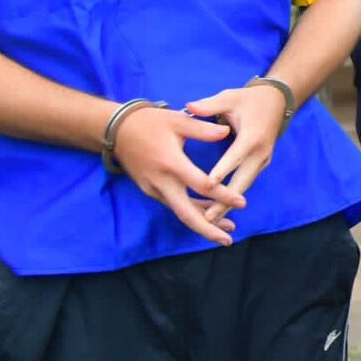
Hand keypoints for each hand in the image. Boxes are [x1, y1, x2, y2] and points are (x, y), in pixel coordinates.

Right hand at [111, 106, 240, 244]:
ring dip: (202, 223)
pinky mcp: (151, 190)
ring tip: (226, 231)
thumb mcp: (178, 120)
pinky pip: (174, 204)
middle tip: (228, 240)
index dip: (222, 195)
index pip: (201, 185)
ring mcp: (154, 189)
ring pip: (180, 212)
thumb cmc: (150, 122)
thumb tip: (226, 132)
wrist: (117, 131)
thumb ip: (203, 129)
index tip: (242, 203)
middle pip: (185, 213)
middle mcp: (161, 181)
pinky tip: (209, 214)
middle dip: (207, 229)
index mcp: (171, 163)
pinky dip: (191, 211)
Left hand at [187, 83, 289, 223]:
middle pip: (242, 181)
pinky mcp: (261, 165)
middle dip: (225, 201)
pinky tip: (220, 210)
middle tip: (207, 217)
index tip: (207, 185)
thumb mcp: (229, 97)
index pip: (235, 156)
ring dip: (229, 204)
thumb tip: (189, 107)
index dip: (222, 171)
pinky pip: (246, 184)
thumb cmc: (249, 100)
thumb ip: (209, 105)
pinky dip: (234, 198)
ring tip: (210, 220)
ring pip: (245, 186)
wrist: (277, 102)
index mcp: (252, 136)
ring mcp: (263, 161)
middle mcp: (260, 153)